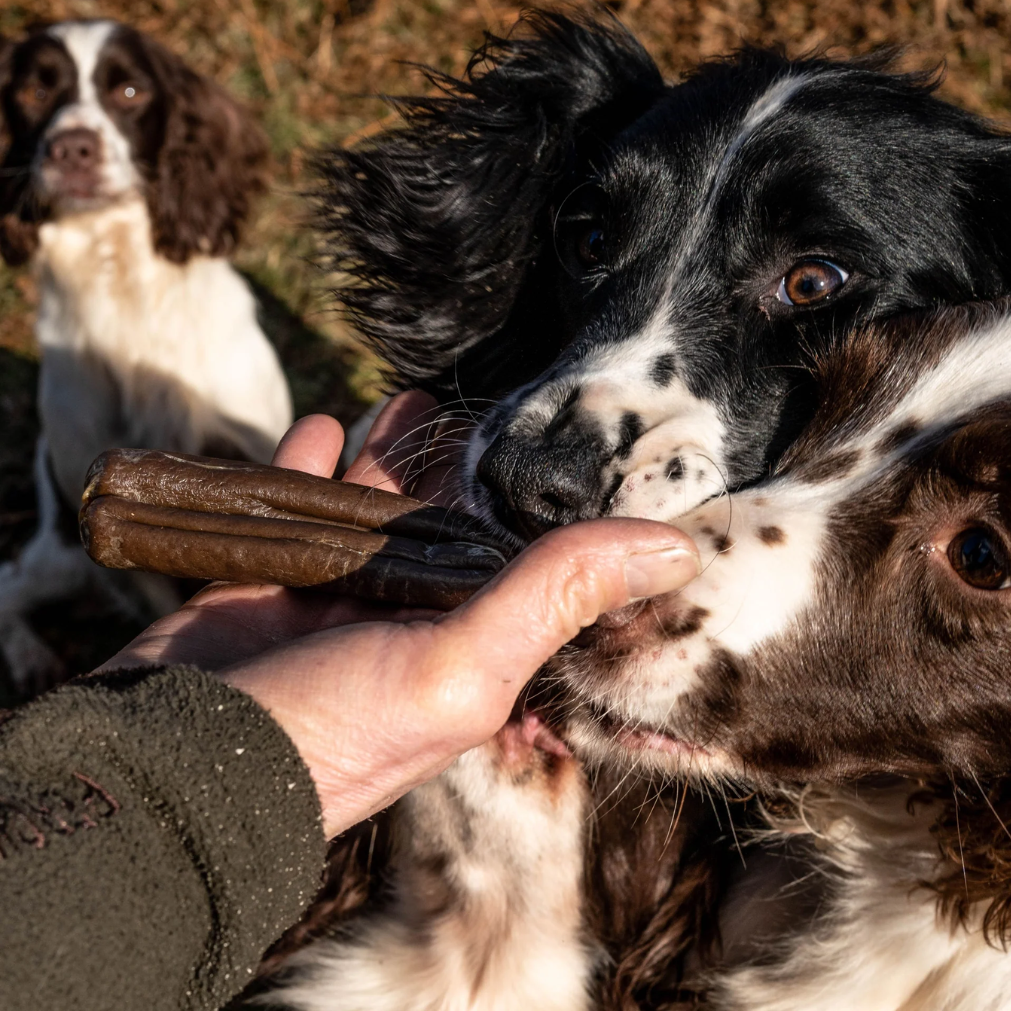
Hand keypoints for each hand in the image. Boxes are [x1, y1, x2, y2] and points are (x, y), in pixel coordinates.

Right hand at [102, 395, 700, 836]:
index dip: (542, 505)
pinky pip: (291, 510)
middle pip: (440, 525)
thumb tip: (678, 550)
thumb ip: (556, 598)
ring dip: (387, 455)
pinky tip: (323, 423)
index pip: (521, 561)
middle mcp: (402, 623)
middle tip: (483, 405)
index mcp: (463, 645)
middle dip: (460, 467)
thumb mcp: (459, 669)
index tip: (565, 440)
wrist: (172, 773)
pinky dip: (305, 467)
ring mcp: (331, 603)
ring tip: (412, 398)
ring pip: (367, 510)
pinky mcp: (263, 586)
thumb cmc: (330, 735)